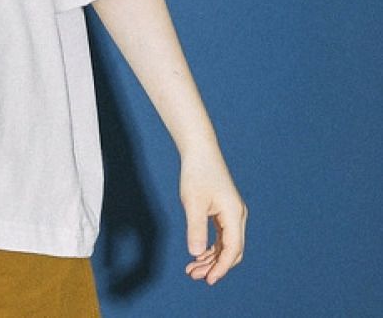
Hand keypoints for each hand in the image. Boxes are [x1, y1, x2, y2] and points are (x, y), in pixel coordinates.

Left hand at [179, 140, 246, 284]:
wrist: (199, 150)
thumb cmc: (196, 173)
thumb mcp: (193, 201)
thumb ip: (196, 228)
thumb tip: (196, 254)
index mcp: (234, 214)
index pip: (232, 250)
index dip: (220, 267)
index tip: (208, 280)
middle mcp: (238, 216)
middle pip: (231, 251)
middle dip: (215, 266)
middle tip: (194, 275)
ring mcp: (232, 213)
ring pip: (226, 244)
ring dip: (211, 258)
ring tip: (192, 269)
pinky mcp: (224, 210)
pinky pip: (222, 236)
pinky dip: (211, 246)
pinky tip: (198, 253)